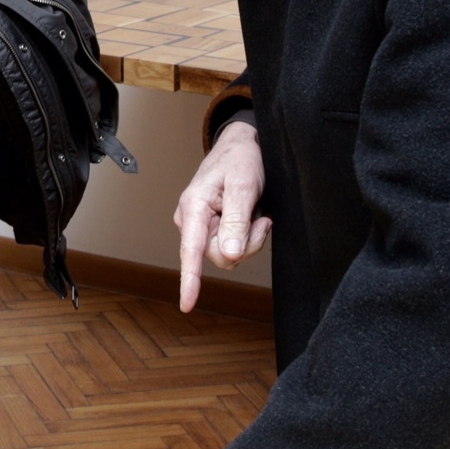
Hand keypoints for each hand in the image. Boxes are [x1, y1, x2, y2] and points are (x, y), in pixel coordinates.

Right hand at [173, 119, 270, 312]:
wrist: (244, 145)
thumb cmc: (241, 158)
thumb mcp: (243, 186)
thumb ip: (236, 221)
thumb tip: (229, 255)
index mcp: (193, 207)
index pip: (191, 250)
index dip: (190, 280)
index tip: (187, 304)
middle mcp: (192, 220)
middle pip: (220, 256)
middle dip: (246, 244)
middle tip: (261, 220)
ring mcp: (203, 225)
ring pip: (229, 254)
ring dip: (250, 239)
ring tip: (256, 213)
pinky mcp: (214, 228)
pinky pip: (233, 246)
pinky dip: (248, 236)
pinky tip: (252, 216)